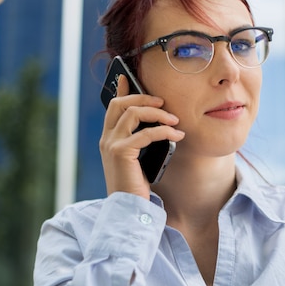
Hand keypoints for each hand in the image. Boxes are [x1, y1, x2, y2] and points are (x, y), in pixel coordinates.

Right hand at [99, 74, 184, 198]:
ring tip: (175, 122)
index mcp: (108, 138)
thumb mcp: (137, 158)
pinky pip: (146, 133)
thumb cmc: (135, 185)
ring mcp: (112, 144)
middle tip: (163, 104)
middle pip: (121, 104)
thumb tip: (156, 124)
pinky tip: (177, 137)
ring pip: (134, 114)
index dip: (120, 89)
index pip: (112, 106)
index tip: (127, 77)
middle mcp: (106, 138)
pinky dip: (165, 132)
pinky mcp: (122, 152)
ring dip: (158, 114)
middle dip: (143, 98)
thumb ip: (139, 141)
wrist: (128, 208)